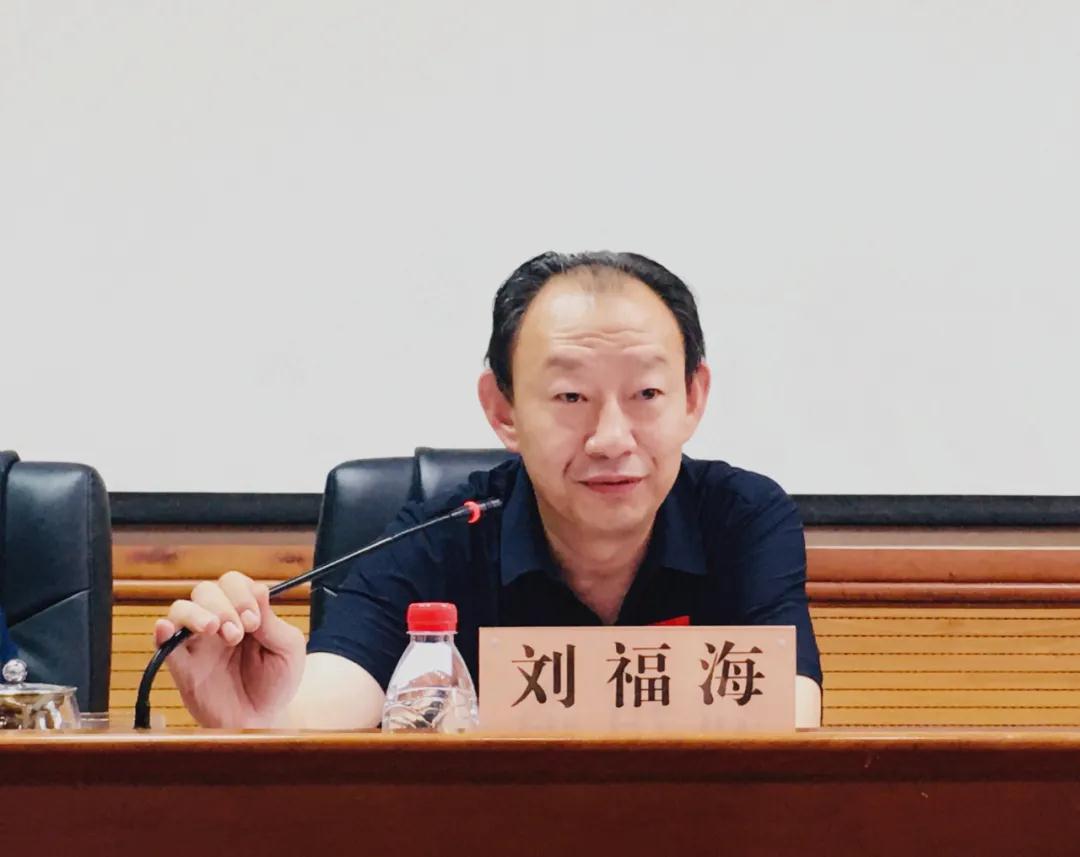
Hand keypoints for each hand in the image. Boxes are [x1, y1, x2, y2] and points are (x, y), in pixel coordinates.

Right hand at [154, 571, 305, 727]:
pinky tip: (166, 629)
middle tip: (237, 634)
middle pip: (206, 590)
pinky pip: (163, 643)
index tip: (253, 620)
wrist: (263, 720)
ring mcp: (198, 642)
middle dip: (223, 606)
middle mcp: (219, 621)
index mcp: (244, 612)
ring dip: (197, 614)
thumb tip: (260, 589)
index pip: (234, 583)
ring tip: (214, 629)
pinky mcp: (182, 666)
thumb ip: (272, 622)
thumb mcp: (288, 650)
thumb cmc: (277, 682)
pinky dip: (162, 631)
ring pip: (182, 609)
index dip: (242, 594)